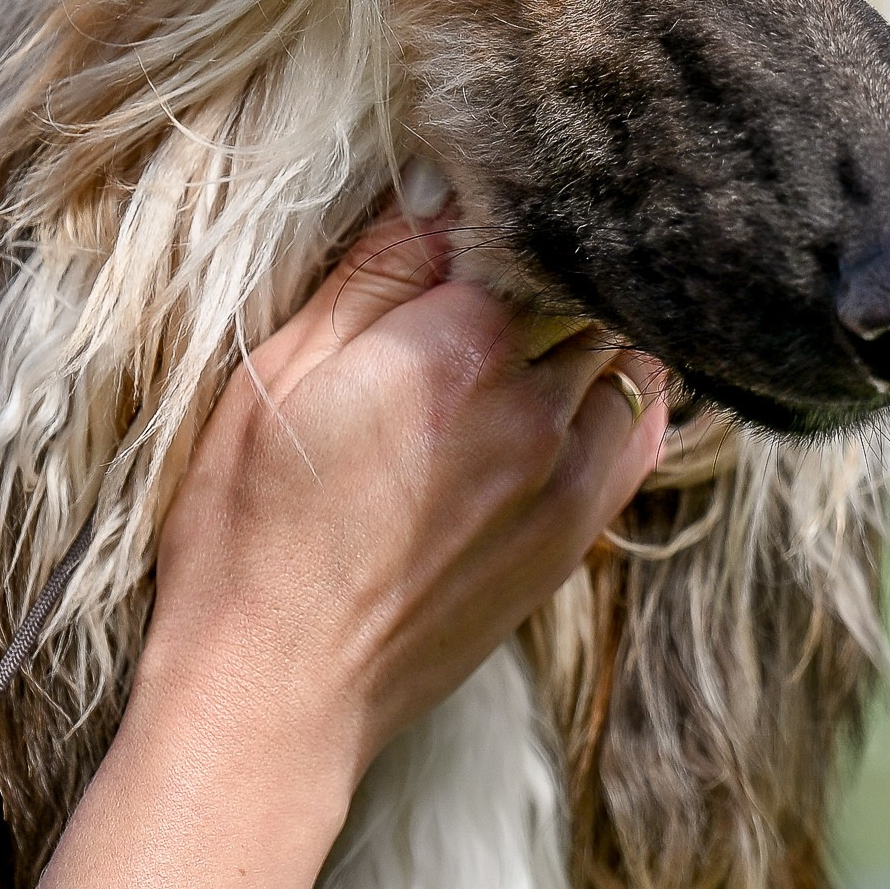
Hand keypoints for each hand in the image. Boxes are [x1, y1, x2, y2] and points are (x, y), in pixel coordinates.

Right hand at [137, 205, 667, 784]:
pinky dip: (624, 392)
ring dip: (586, 324)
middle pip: (582, 285)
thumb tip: (437, 195)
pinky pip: (640, 432)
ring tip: (534, 320)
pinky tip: (581, 383)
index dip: (490, 209)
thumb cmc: (249, 531)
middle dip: (545, 261)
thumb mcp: (275, 377)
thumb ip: (370, 277)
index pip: (517, 229)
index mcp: (454, 351)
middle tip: (496, 260)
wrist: (275, 693)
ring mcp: (566, 478)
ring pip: (621, 351)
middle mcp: (532, 408)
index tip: (461, 207)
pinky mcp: (574, 536)